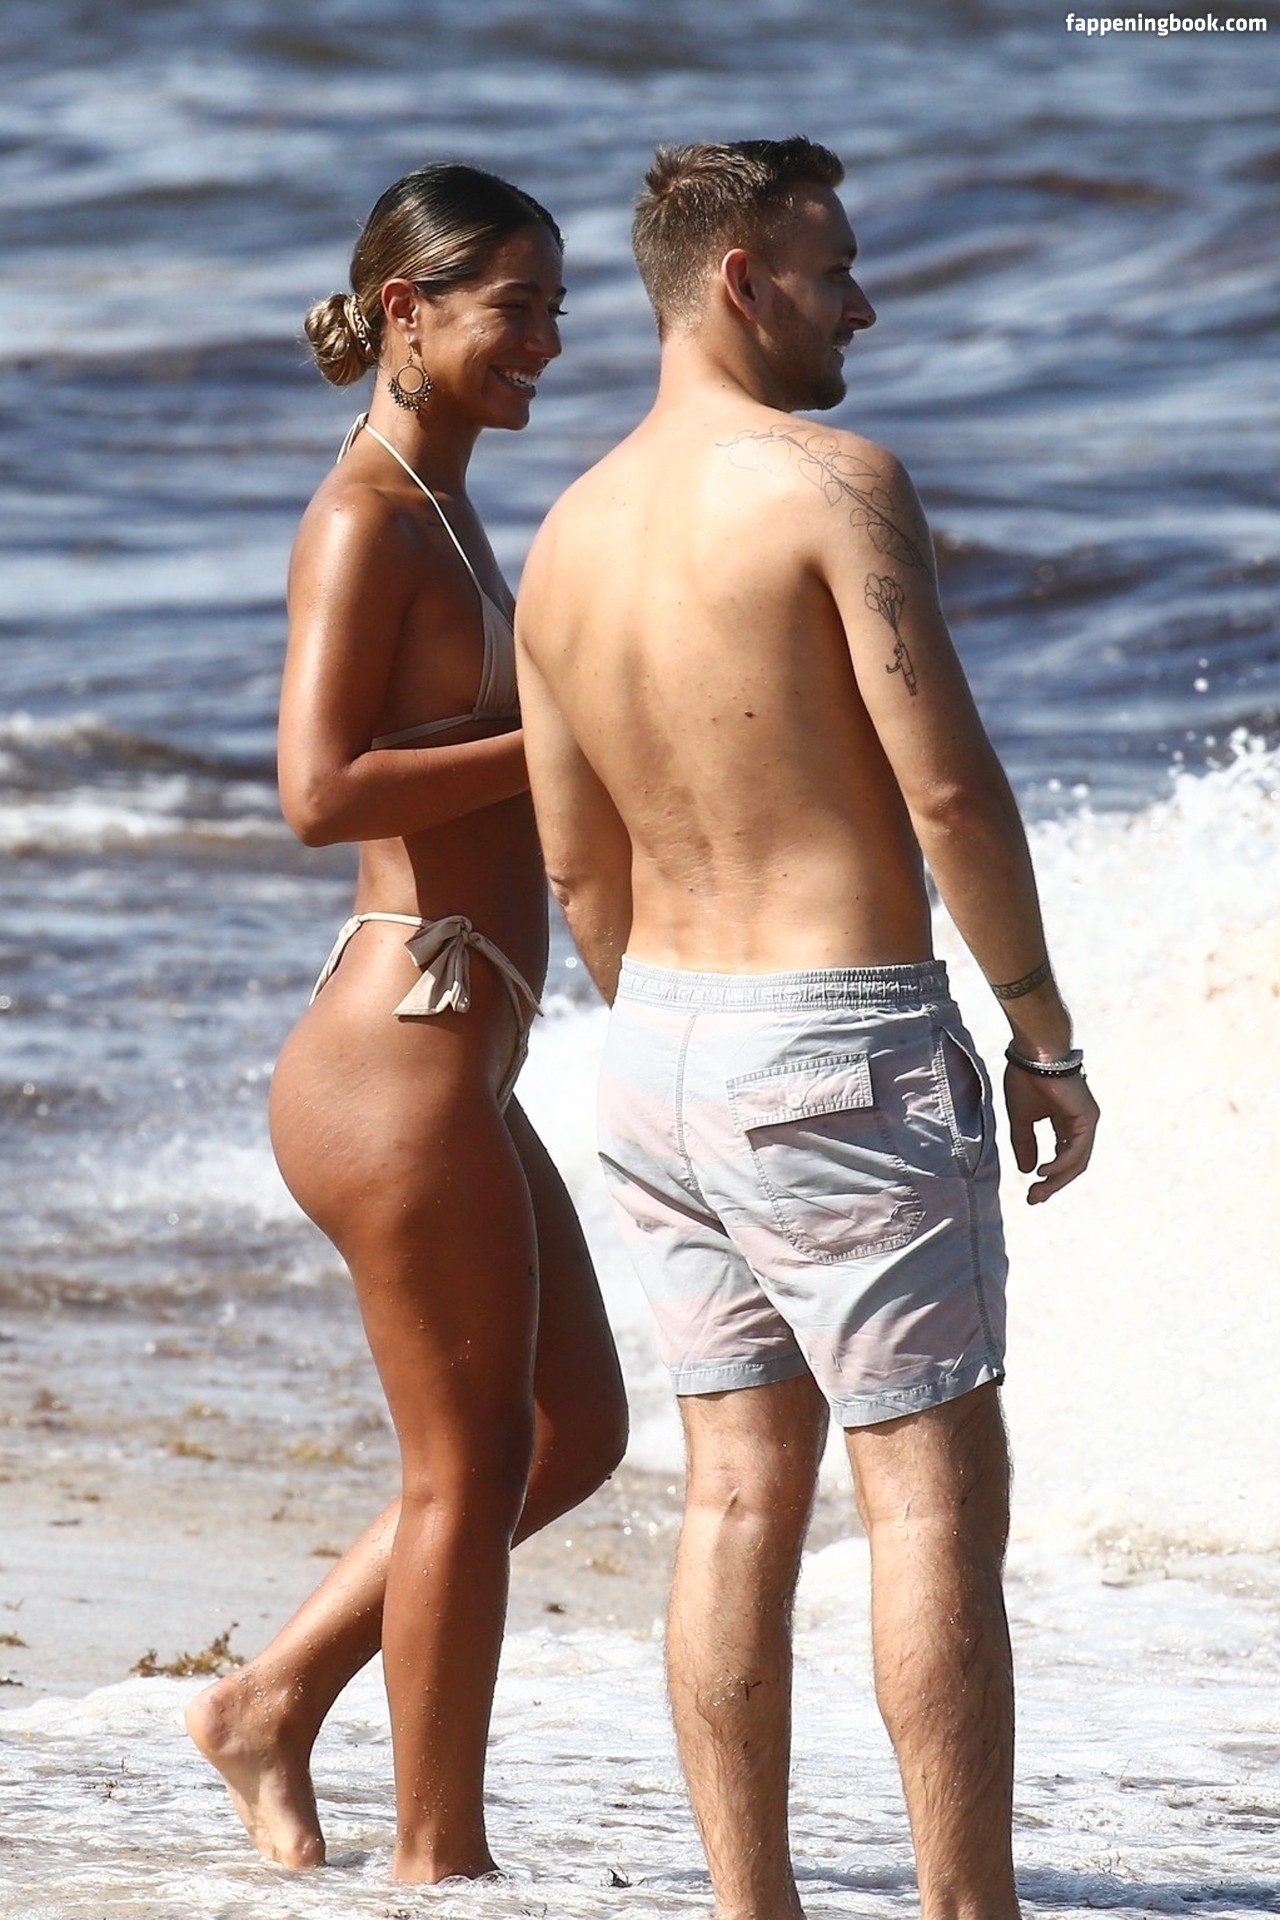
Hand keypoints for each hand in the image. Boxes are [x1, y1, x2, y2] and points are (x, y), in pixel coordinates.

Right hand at [1004, 1064, 1098, 1203]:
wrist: (1034, 1053)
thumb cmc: (1026, 1078)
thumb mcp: (1021, 1119)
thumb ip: (1025, 1144)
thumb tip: (1027, 1170)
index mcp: (1064, 1122)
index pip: (1061, 1157)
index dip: (1047, 1177)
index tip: (1030, 1192)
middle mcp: (1079, 1124)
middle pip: (1071, 1164)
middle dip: (1052, 1184)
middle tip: (1034, 1199)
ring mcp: (1086, 1121)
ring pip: (1076, 1161)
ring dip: (1057, 1180)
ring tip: (1037, 1191)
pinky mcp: (1087, 1118)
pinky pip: (1076, 1150)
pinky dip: (1060, 1164)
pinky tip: (1044, 1171)